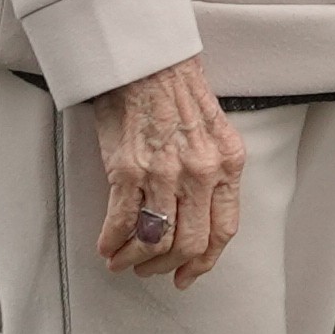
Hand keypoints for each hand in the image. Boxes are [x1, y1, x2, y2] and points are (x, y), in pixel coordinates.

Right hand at [89, 57, 245, 284]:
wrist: (145, 58)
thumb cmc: (176, 88)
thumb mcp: (213, 129)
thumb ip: (213, 170)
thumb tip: (199, 214)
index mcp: (227, 162)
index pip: (223, 229)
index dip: (204, 261)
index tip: (188, 275)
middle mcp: (200, 172)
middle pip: (190, 243)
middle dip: (167, 266)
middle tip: (149, 270)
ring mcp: (164, 172)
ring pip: (155, 240)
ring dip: (135, 258)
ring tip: (122, 260)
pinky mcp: (128, 169)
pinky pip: (121, 221)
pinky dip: (112, 241)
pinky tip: (106, 245)